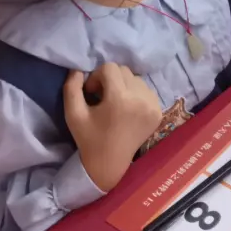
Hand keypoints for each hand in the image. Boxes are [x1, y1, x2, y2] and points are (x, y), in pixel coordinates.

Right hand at [64, 63, 161, 192]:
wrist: (109, 163)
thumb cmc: (89, 138)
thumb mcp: (73, 114)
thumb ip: (72, 88)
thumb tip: (77, 69)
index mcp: (120, 98)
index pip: (109, 68)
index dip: (96, 77)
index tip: (91, 93)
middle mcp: (141, 98)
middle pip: (124, 71)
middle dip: (110, 80)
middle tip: (102, 98)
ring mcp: (153, 105)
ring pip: (136, 79)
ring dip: (123, 85)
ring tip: (114, 104)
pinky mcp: (158, 111)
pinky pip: (146, 90)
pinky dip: (135, 94)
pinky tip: (126, 110)